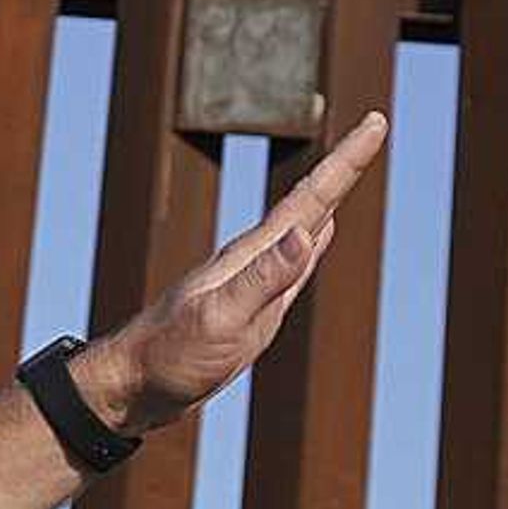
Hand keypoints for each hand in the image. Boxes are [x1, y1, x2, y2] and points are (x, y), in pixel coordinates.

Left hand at [74, 110, 386, 433]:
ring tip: (350, 167)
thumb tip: (306, 232)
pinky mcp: (252, 307)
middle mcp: (253, 260)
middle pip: (310, 202)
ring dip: (330, 196)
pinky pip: (293, 262)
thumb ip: (261, 280)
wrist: (131, 387)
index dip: (346, 161)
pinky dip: (312, 240)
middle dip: (345, 165)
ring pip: (303, 226)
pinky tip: (317, 232)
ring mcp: (252, 282)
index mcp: (251, 256)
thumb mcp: (220, 320)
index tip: (376, 121)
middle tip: (375, 125)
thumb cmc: (169, 356)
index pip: (309, 199)